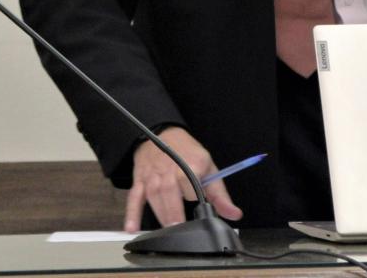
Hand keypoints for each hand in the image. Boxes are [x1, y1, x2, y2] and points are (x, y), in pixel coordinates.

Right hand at [123, 127, 242, 231]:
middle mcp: (169, 172)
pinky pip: (134, 198)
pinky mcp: (140, 181)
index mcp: (190, 167)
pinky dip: (132, 213)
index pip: (194, 190)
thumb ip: (220, 195)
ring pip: (154, 198)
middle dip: (174, 215)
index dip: (198, 202)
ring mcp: (153, 177)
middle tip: (179, 230)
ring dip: (160, 216)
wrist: (163, 133)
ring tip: (166, 233)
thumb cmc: (187, 152)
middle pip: (171, 196)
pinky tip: (131, 228)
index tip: (201, 211)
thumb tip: (234, 214)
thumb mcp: (209, 168)